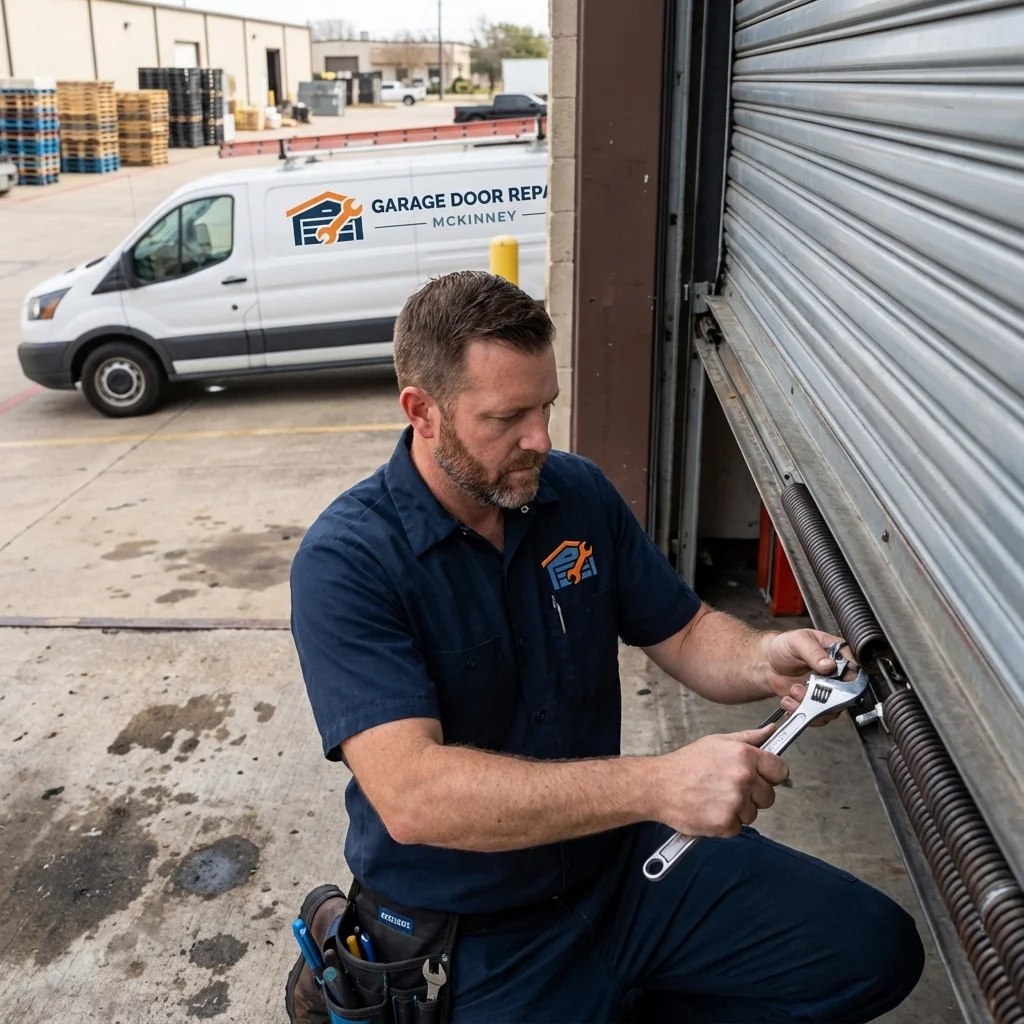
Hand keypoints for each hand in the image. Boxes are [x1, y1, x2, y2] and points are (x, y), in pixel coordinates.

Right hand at [653, 725, 789, 837]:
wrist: (659, 786)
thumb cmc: (686, 764)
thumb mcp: (718, 742)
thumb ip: (749, 738)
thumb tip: (771, 731)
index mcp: (744, 755)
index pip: (780, 770)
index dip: (771, 775)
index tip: (762, 777)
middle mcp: (743, 778)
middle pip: (769, 795)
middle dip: (753, 795)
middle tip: (729, 788)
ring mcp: (735, 802)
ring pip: (753, 813)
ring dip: (739, 810)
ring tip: (716, 798)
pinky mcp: (726, 823)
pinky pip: (738, 827)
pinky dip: (726, 822)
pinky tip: (710, 809)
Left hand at [763, 628, 849, 723]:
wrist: (768, 662)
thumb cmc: (784, 646)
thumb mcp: (798, 641)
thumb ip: (813, 651)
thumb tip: (829, 665)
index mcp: (838, 653)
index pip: (855, 668)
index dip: (847, 679)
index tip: (831, 682)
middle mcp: (837, 674)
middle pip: (846, 694)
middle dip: (824, 696)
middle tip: (804, 689)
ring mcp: (828, 690)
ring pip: (832, 708)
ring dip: (811, 705)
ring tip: (793, 691)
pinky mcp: (816, 702)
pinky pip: (818, 716)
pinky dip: (803, 712)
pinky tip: (790, 701)